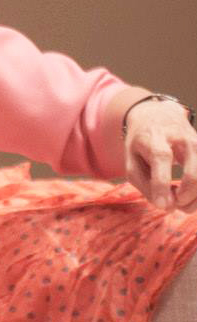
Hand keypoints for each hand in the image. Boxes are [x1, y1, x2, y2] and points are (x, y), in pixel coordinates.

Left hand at [124, 98, 196, 212]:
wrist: (157, 115)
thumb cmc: (142, 143)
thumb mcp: (132, 160)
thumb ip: (145, 184)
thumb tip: (167, 206)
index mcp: (154, 136)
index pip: (161, 157)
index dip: (162, 183)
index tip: (162, 205)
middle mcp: (180, 137)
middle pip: (192, 172)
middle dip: (186, 196)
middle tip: (174, 204)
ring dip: (196, 198)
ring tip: (182, 202)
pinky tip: (190, 196)